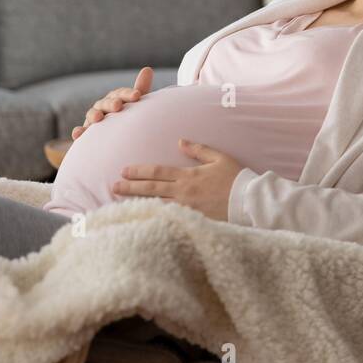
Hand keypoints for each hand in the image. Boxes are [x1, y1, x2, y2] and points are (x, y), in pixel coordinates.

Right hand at [71, 66, 152, 139]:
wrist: (118, 137)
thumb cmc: (128, 117)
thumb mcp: (135, 105)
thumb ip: (140, 89)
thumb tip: (148, 69)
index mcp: (115, 98)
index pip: (121, 94)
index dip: (128, 94)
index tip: (137, 95)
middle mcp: (102, 107)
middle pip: (106, 103)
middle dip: (111, 103)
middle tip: (118, 105)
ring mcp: (93, 120)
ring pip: (92, 115)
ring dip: (94, 114)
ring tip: (98, 117)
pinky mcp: (86, 133)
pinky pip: (80, 132)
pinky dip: (78, 132)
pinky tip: (77, 133)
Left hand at [113, 139, 242, 221]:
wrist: (249, 202)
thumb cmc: (236, 178)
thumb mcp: (219, 157)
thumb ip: (198, 149)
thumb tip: (180, 141)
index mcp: (188, 175)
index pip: (157, 172)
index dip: (139, 171)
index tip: (124, 171)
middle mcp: (184, 192)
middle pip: (151, 189)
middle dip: (130, 187)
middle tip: (113, 186)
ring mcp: (186, 208)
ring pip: (156, 205)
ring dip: (137, 202)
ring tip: (120, 201)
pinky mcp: (191, 220)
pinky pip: (168, 218)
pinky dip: (153, 217)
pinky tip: (142, 217)